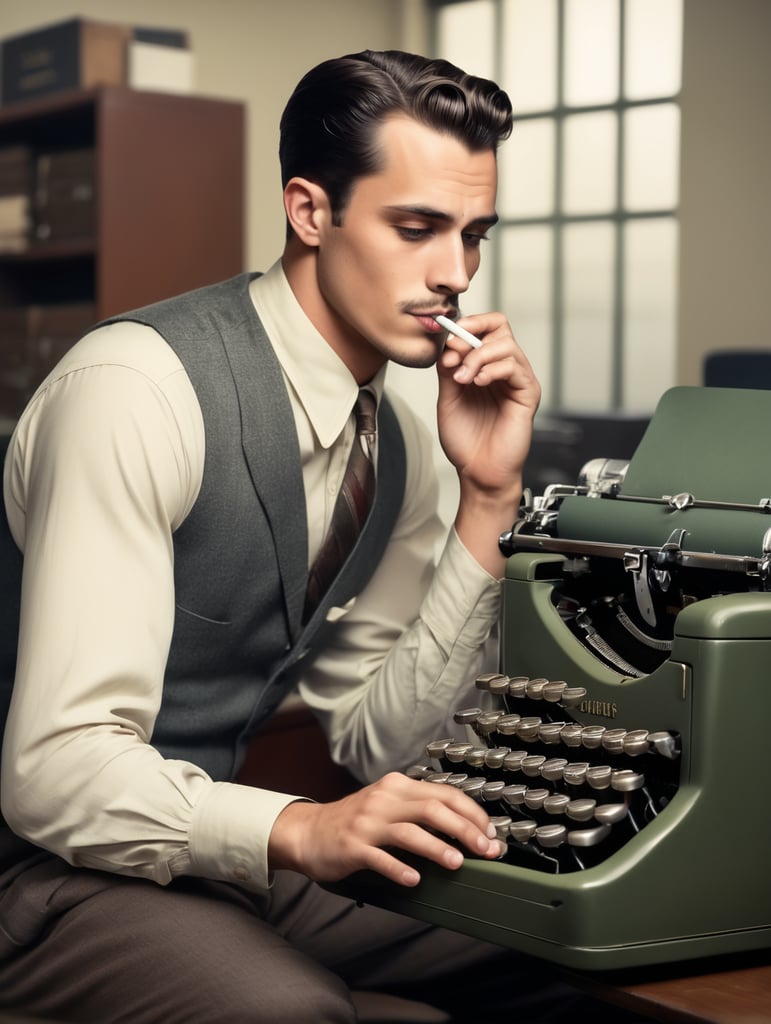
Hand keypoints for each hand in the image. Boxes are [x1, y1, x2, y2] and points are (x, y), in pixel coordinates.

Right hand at [268, 772, 502, 886]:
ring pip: (410, 832)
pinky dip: (400, 869)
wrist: (308, 832)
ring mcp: (367, 823)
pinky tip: (415, 880)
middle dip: (465, 830)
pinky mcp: (352, 847)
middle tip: (486, 850)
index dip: (472, 813)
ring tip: (457, 864)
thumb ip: (419, 810)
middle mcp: (384, 800)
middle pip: (433, 809)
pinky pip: (380, 858)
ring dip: (437, 848)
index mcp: (397, 787)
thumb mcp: (387, 805)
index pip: (444, 793)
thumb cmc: (354, 821)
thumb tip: (465, 829)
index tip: (490, 833)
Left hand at [436, 312, 540, 573]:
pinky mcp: (528, 393)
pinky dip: (492, 369)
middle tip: (454, 355)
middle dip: (472, 336)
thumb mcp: (448, 397)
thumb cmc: (467, 441)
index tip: (446, 342)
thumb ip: (448, 369)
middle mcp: (504, 369)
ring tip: (462, 378)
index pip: (484, 328)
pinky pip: (515, 367)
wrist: (478, 471)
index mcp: (486, 366)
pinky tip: (477, 383)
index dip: (465, 327)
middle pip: (499, 327)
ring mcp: (518, 380)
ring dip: (478, 356)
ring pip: (506, 344)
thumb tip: (447, 343)